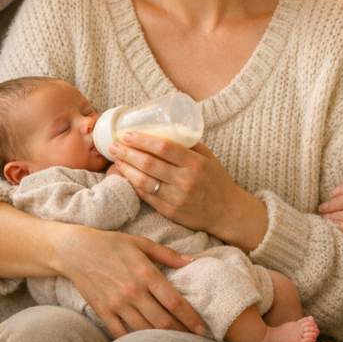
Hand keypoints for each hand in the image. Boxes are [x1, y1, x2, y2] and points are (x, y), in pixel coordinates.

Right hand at [55, 224, 206, 338]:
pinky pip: (121, 334)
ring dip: (162, 340)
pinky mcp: (103, 311)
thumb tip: (191, 261)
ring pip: (144, 330)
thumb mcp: (140, 243)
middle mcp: (133, 291)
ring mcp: (117, 304)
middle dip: (181, 333)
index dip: (191, 318)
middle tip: (194, 340)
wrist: (75, 250)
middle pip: (163, 321)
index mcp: (145, 273)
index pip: (174, 301)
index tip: (203, 328)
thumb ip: (167, 254)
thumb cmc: (111, 244)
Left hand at [109, 134, 267, 251]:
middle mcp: (185, 181)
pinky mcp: (170, 211)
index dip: (143, 140)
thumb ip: (189, 145)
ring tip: (116, 158)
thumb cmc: (217, 181)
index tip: (128, 134)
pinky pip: (146, 196)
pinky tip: (125, 175)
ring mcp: (176, 198)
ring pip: (144, 181)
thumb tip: (165, 128)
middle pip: (149, 163)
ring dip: (126, 169)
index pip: (165, 148)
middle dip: (128, 152)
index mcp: (195, 164)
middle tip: (114, 145)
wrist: (227, 213)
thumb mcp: (209, 158)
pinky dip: (133, 184)